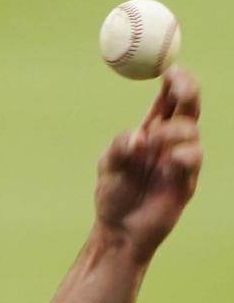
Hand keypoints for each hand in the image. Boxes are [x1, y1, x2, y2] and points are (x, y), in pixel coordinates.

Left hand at [94, 67, 201, 262]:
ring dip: (173, 130)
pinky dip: (183, 153)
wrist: (118, 232)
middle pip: (189, 106)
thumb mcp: (107, 166)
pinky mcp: (186, 181)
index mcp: (151, 130)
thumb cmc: (112, 196)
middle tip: (176, 81)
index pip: (169, 98)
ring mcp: (180, 160)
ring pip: (191, 129)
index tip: (168, 70)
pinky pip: (194, 158)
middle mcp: (170, 142)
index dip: (173, 81)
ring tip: (150, 144)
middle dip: (187, 88)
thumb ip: (119, 147)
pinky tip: (170, 160)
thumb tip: (139, 137)